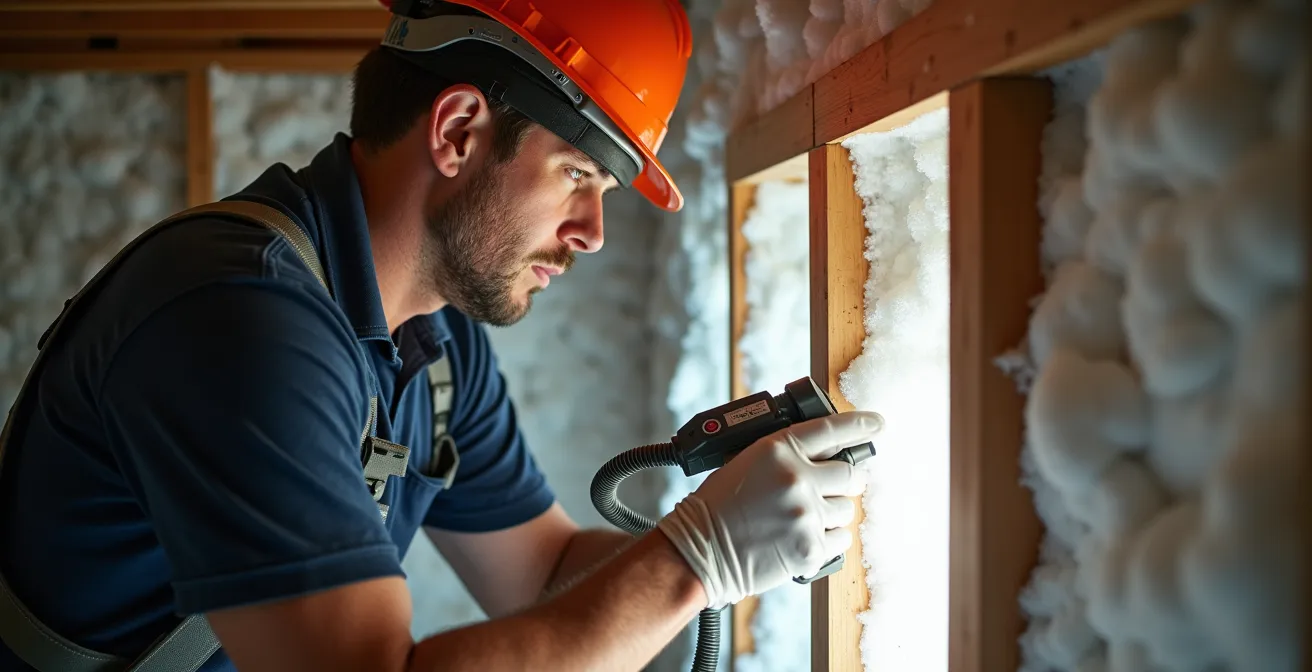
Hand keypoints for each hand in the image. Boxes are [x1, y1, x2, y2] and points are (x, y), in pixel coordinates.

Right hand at [656, 411, 883, 608]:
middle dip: (847, 481)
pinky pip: (842, 539)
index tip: (877, 424)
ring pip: (848, 510)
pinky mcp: (810, 548)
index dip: (860, 424)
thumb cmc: (715, 506)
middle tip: (835, 487)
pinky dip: (829, 539)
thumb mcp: (746, 462)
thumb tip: (823, 456)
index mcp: (778, 450)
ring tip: (805, 518)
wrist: (700, 549)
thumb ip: (785, 455)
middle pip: (851, 475)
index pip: (831, 429)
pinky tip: (804, 537)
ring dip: (833, 513)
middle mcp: (797, 478)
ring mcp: (806, 515)